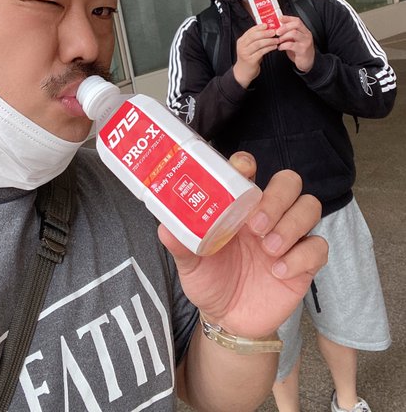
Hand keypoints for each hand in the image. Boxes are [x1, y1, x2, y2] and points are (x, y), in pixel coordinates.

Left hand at [158, 152, 326, 338]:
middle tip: (256, 225)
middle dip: (277, 198)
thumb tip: (165, 228)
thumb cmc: (210, 280)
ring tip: (268, 250)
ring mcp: (288, 236)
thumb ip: (181, 245)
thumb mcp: (190, 264)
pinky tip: (279, 272)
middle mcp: (267, 214)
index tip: (243, 171)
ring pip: (309, 206)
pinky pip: (319, 246)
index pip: (249, 170)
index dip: (247, 164)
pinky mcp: (305, 262)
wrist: (228, 320)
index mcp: (239, 206)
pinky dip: (302, 256)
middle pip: (289, 182)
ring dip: (291, 225)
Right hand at [233, 25, 278, 87]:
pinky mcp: (250, 60)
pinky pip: (261, 52)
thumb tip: (268, 30)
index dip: (259, 27)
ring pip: (258, 44)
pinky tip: (274, 46)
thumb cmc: (249, 58)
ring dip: (269, 41)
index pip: (250, 31)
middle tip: (274, 31)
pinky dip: (269, 48)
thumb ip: (256, 40)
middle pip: (254, 36)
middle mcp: (242, 46)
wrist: (243, 72)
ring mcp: (245, 53)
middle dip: (265, 33)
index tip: (267, 25)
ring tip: (277, 40)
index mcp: (241, 41)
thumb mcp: (250, 47)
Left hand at [276, 15, 315, 71]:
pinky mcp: (303, 50)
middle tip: (277, 32)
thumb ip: (288, 33)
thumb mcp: (294, 40)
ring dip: (283, 36)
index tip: (279, 18)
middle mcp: (306, 34)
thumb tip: (276, 28)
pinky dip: (283, 45)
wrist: (307, 62)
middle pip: (296, 25)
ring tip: (278, 41)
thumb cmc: (299, 50)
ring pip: (294, 33)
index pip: (297, 20)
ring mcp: (305, 42)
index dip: (288, 18)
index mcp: (304, 30)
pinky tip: (280, 48)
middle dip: (284, 27)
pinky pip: (291, 45)